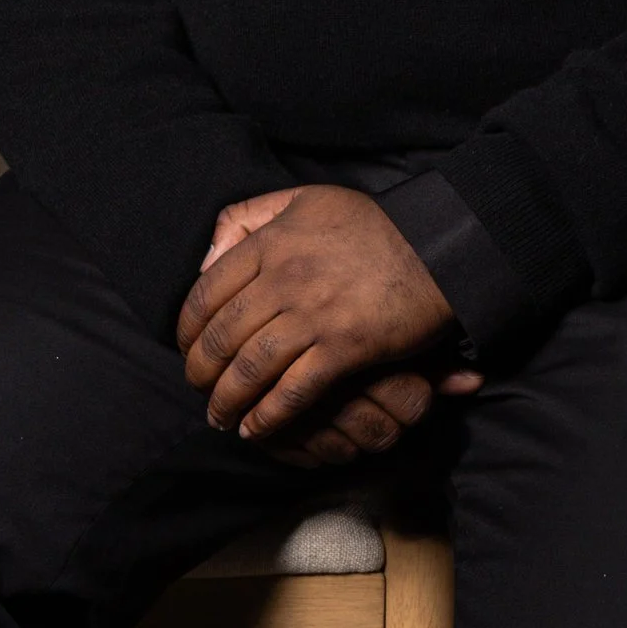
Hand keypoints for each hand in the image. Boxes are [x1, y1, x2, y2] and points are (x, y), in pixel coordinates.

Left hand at [178, 182, 474, 454]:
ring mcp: (314, 314)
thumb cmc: (375, 225)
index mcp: (271, 243)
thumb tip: (206, 257)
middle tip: (198, 389)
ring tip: (220, 417)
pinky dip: (268, 415)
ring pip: (250, 367)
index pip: (206, 291)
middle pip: (221, 335)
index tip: (186, 347)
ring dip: (227, 399)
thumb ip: (250, 217)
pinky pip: (293, 390)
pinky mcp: (345, 347)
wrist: (440, 246)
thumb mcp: (305, 199)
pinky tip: (255, 428)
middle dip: (200, 371)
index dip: (187, 328)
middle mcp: (284, 278)